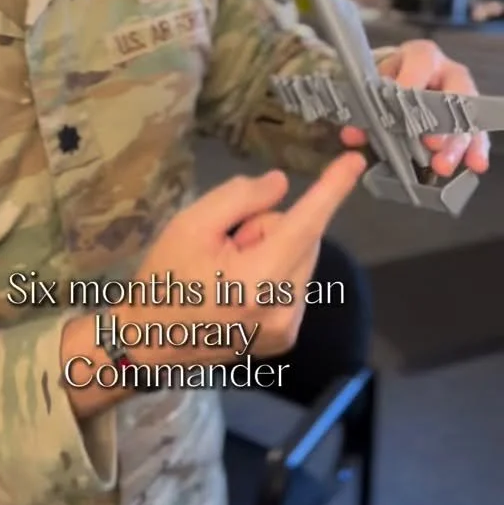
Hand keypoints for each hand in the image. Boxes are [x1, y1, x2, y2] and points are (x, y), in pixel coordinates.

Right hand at [123, 152, 365, 367]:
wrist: (147, 344)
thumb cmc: (164, 280)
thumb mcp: (190, 225)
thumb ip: (240, 198)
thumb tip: (281, 185)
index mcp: (261, 278)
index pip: (309, 221)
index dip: (333, 187)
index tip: (357, 160)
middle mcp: (285, 307)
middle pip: (304, 237)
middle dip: (271, 228)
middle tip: (227, 244)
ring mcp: (288, 327)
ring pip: (301, 259)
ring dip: (274, 252)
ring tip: (228, 270)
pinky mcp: (286, 337)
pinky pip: (294, 284)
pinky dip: (274, 275)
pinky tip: (238, 289)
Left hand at [340, 41, 489, 177]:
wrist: (403, 79)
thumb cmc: (391, 79)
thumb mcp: (377, 85)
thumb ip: (366, 108)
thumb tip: (353, 134)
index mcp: (421, 57)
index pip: (421, 64)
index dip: (412, 84)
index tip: (402, 106)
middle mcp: (447, 72)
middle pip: (451, 94)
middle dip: (441, 122)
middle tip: (431, 144)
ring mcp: (461, 95)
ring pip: (464, 118)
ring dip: (455, 145)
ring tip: (442, 166)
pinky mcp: (468, 117)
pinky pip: (476, 133)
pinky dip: (474, 150)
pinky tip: (474, 165)